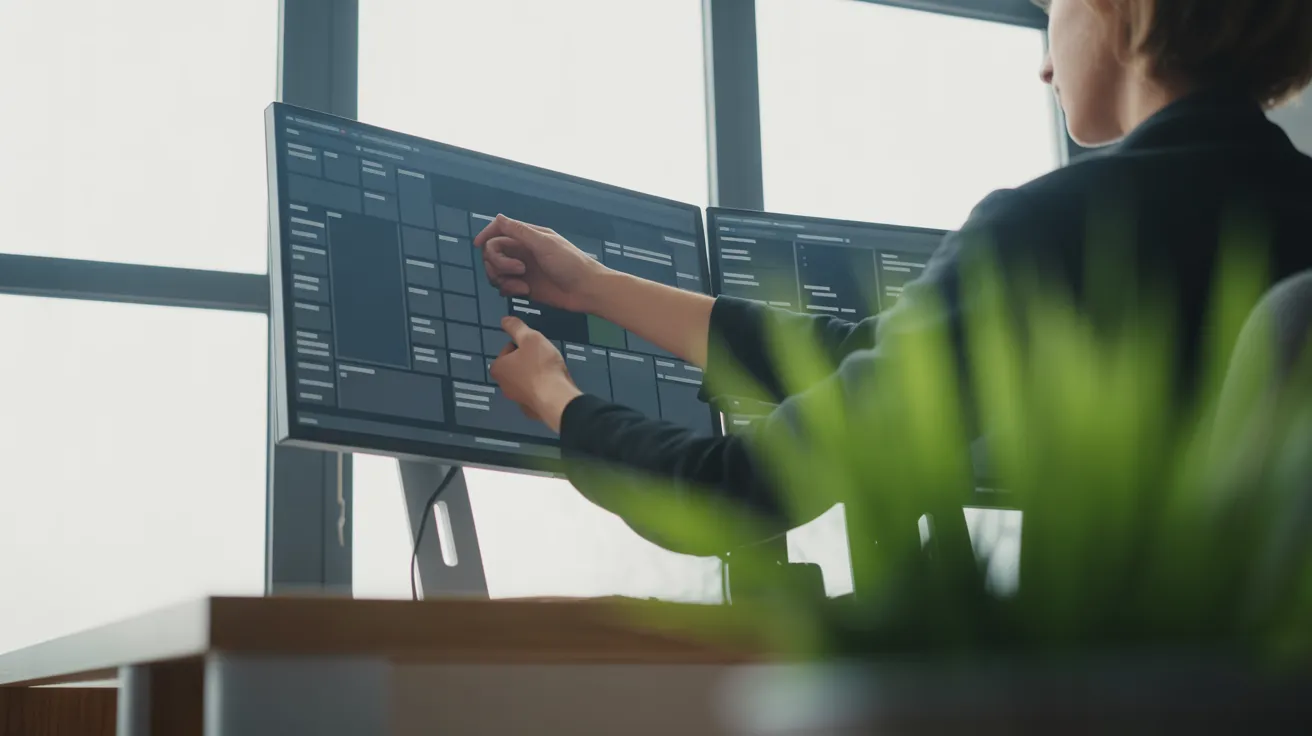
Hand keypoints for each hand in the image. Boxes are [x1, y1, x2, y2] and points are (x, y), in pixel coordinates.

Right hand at [474, 214, 608, 312]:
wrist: (586, 290)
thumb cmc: (571, 263)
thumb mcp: (544, 244)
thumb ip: (519, 232)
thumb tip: (498, 217)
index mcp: (528, 236)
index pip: (499, 230)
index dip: (486, 234)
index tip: (478, 245)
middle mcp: (522, 251)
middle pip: (493, 252)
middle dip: (497, 262)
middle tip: (517, 269)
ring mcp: (522, 270)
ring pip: (495, 271)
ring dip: (502, 278)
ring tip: (521, 285)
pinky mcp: (524, 287)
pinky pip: (504, 287)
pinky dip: (509, 290)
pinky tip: (525, 292)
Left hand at [488, 317, 583, 432]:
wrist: (556, 398)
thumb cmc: (541, 365)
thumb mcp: (530, 338)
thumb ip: (516, 328)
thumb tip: (505, 320)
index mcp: (498, 368)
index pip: (508, 349)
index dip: (522, 346)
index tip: (535, 347)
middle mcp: (503, 385)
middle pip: (515, 366)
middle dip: (528, 361)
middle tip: (543, 358)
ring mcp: (516, 400)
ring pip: (525, 380)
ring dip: (535, 375)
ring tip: (550, 371)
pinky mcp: (530, 409)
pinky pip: (535, 393)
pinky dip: (541, 389)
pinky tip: (552, 385)